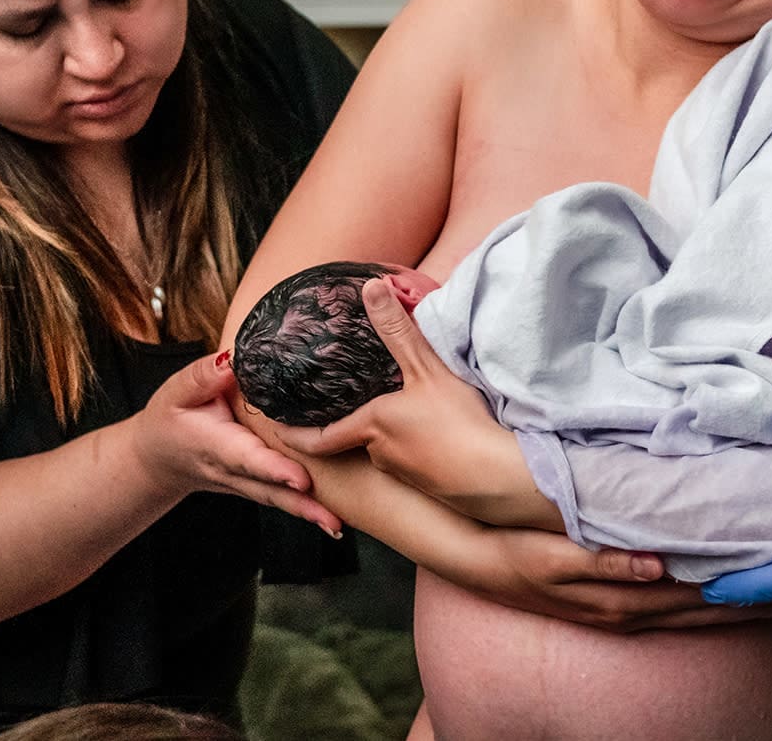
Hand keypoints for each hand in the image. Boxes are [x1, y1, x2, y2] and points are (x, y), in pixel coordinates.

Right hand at [127, 351, 341, 535]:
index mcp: (217, 446)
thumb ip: (203, 377)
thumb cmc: (170, 420)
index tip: (300, 478)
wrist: (158, 458)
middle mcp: (233, 472)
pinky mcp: (255, 486)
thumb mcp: (177, 392)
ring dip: (308, 513)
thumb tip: (231, 360)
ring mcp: (244, 484)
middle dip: (301, 504)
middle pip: (270, 490)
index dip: (274, 469)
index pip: (248, 458)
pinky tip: (331, 520)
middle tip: (333, 518)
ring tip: (337, 523)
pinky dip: (305, 510)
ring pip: (277, 500)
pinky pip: (280, 499)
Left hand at [263, 277, 557, 528]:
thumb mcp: (426, 369)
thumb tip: (371, 287)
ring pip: (388, 449)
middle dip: (353, 423)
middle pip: (357, 438)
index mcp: (372, 427)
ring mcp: (408, 473)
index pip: (318, 437)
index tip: (273, 428)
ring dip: (391, 433)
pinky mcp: (433, 485)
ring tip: (403, 410)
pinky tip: (436, 433)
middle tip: (352, 399)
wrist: (497, 477)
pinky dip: (417, 446)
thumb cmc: (456, 423)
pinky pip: (415, 461)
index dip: (293, 434)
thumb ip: (397, 330)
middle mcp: (381, 454)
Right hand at [457, 527, 771, 632]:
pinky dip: (709, 599)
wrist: (478, 560)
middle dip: (757, 600)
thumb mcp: (551, 557)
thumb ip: (603, 561)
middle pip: (708, 609)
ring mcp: (625, 609)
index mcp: (624, 595)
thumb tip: (655, 565)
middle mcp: (632, 609)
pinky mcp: (617, 601)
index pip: (699, 595)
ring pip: (696, 610)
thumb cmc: (516, 555)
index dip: (744, 588)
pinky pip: (676, 605)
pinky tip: (726, 587)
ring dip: (739, 601)